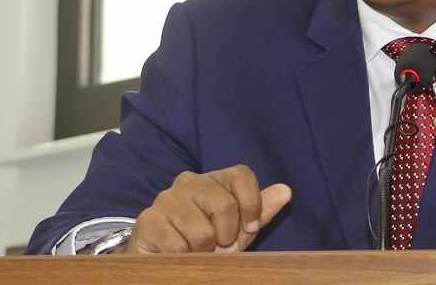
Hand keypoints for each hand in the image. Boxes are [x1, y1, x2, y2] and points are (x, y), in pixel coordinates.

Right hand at [124, 165, 291, 253]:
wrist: (162, 257)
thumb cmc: (204, 241)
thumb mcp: (237, 228)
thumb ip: (260, 210)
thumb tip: (286, 191)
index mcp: (213, 180)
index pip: (242, 174)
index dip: (252, 204)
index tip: (248, 227)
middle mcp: (189, 182)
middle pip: (226, 205)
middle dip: (227, 236)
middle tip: (216, 244)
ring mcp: (167, 199)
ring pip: (203, 233)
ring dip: (204, 252)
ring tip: (195, 250)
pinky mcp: (149, 221)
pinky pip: (179, 248)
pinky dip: (184, 260)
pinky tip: (178, 255)